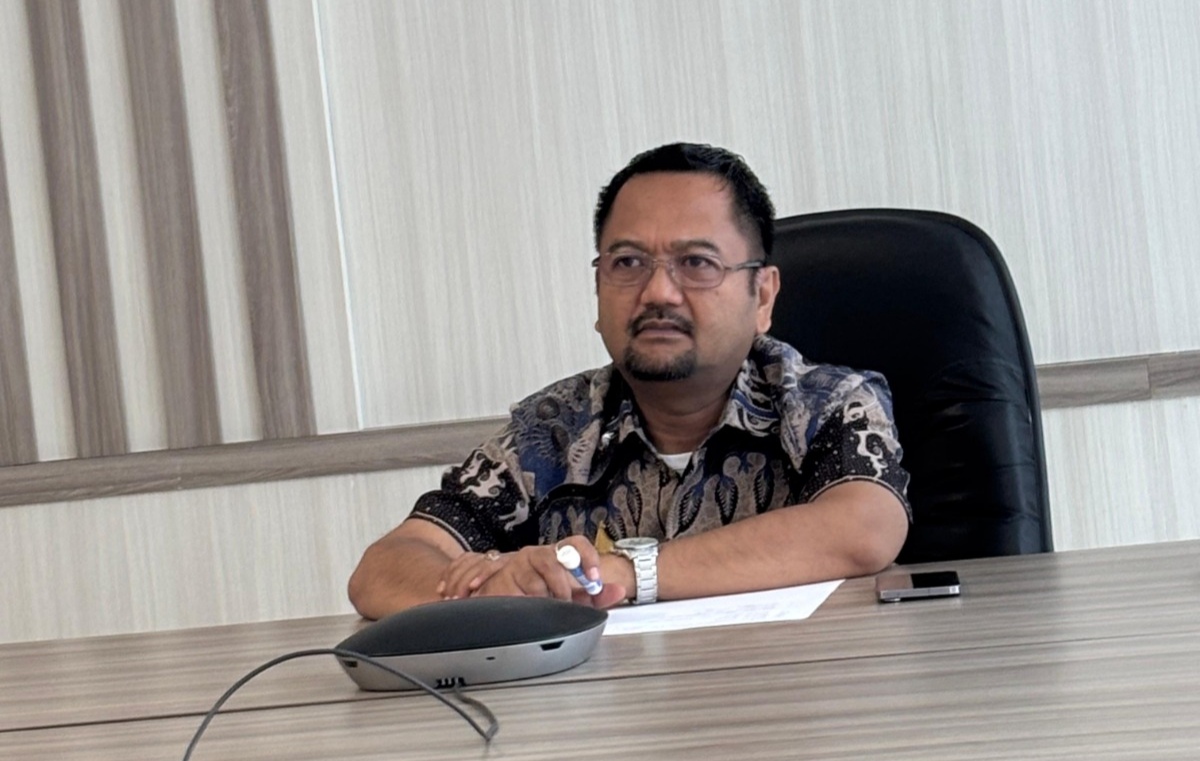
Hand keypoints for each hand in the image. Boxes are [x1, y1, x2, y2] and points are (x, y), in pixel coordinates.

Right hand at [437, 537, 625, 607]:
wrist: (505, 600)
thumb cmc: (541, 595)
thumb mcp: (572, 597)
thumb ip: (596, 595)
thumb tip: (619, 590)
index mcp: (559, 555)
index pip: (576, 543)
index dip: (587, 557)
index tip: (594, 578)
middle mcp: (540, 554)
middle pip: (555, 560)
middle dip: (562, 585)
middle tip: (565, 600)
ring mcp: (521, 563)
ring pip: (538, 581)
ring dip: (545, 598)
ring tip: (545, 606)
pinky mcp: (505, 576)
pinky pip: (520, 593)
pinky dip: (528, 603)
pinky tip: (528, 606)